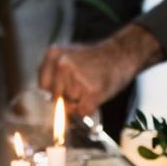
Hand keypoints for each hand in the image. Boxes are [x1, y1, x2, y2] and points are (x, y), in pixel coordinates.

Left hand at [38, 24, 162, 115]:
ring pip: (69, 106)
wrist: (122, 54)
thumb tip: (48, 100)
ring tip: (92, 85)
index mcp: (54, 54)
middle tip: (83, 84)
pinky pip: (83, 111)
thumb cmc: (96, 58)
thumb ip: (54, 74)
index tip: (67, 85)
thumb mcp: (68, 56)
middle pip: (55, 98)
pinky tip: (98, 93)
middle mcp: (62, 65)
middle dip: (68, 97)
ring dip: (80, 102)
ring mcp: (77, 79)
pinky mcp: (92, 92)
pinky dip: (90, 107)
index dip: (56, 90)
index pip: (43, 86)